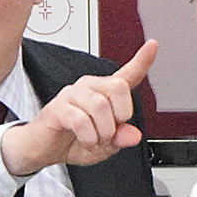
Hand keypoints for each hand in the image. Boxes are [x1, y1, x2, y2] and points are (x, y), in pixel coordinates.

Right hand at [0, 41, 157, 175]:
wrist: (43, 151)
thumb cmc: (72, 142)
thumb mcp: (104, 147)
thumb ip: (120, 139)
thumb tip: (133, 135)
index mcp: (104, 94)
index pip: (127, 75)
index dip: (142, 60)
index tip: (153, 45)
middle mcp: (89, 88)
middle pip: (118, 87)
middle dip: (120, 116)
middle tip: (110, 133)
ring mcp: (72, 95)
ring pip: (100, 106)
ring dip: (102, 132)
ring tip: (95, 140)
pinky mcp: (58, 107)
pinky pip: (81, 120)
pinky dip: (88, 137)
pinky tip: (85, 141)